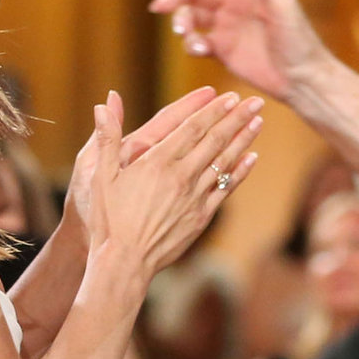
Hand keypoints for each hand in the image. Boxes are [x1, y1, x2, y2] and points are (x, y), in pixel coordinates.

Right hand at [85, 91, 262, 282]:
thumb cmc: (108, 218)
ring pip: (224, 162)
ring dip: (243, 140)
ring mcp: (194, 197)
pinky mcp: (201, 217)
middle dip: (236, 119)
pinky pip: (225, 189)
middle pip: (215, 140)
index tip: (229, 97)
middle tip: (255, 102)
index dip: (213, 110)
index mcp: (157, 162)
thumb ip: (106, 136)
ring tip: (258, 122)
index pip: (192, 128)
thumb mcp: (99, 175)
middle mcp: (181, 176)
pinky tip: (251, 158)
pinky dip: (240, 172)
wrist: (125, 261)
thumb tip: (104, 102)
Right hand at [149, 0, 330, 99]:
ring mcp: (225, 28)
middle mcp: (233, 4)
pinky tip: (199, 50)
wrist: (302, 78)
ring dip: (181, 22)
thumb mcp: (283, 5)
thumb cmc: (299, 40)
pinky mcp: (222, 51)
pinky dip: (191, 44)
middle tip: (160, 6)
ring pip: (192, 17)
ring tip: (183, 33)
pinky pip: (197, 43)